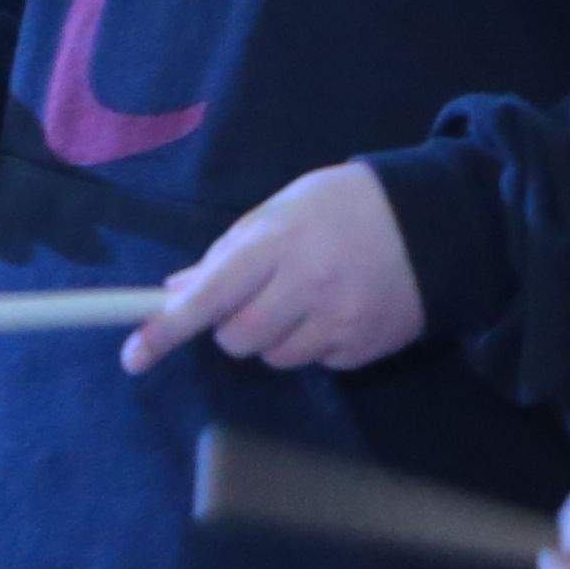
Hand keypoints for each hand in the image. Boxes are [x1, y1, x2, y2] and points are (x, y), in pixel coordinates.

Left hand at [125, 161, 425, 373]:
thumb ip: (231, 249)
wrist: (436, 222)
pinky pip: (315, 362)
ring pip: (274, 357)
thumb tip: (179, 288)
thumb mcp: (283, 209)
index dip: (166, 329)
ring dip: (276, 336)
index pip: (209, 296)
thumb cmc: (346, 206)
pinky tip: (339, 309)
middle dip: (233, 325)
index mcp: (278, 242)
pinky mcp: (363, 347)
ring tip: (308, 298)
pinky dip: (315, 342)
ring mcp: (339, 321)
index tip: (133, 356)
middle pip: (237, 339)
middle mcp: (308, 286)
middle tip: (258, 296)